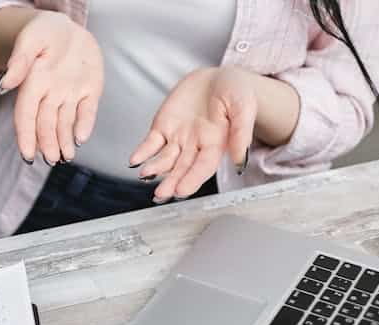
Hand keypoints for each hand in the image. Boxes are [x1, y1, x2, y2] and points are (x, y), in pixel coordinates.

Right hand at [0, 11, 103, 164]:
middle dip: (48, 144)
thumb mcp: (31, 39)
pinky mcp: (90, 92)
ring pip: (65, 123)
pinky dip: (85, 125)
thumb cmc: (45, 32)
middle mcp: (51, 94)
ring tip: (66, 158)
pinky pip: (88, 112)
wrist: (68, 28)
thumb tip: (4, 85)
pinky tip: (81, 139)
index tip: (27, 155)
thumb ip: (20, 62)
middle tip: (51, 160)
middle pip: (46, 124)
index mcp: (33, 84)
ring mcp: (71, 94)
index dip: (26, 136)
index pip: (26, 115)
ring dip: (64, 142)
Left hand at [129, 66, 257, 201]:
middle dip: (171, 182)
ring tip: (146, 175)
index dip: (192, 179)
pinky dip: (142, 153)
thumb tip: (239, 159)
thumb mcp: (244, 106)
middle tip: (161, 194)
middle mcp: (195, 146)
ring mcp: (177, 139)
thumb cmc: (235, 92)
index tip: (182, 190)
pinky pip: (150, 144)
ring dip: (155, 169)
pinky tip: (134, 161)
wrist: (217, 77)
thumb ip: (241, 132)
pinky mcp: (163, 128)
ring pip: (164, 160)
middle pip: (181, 169)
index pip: (203, 167)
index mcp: (216, 144)